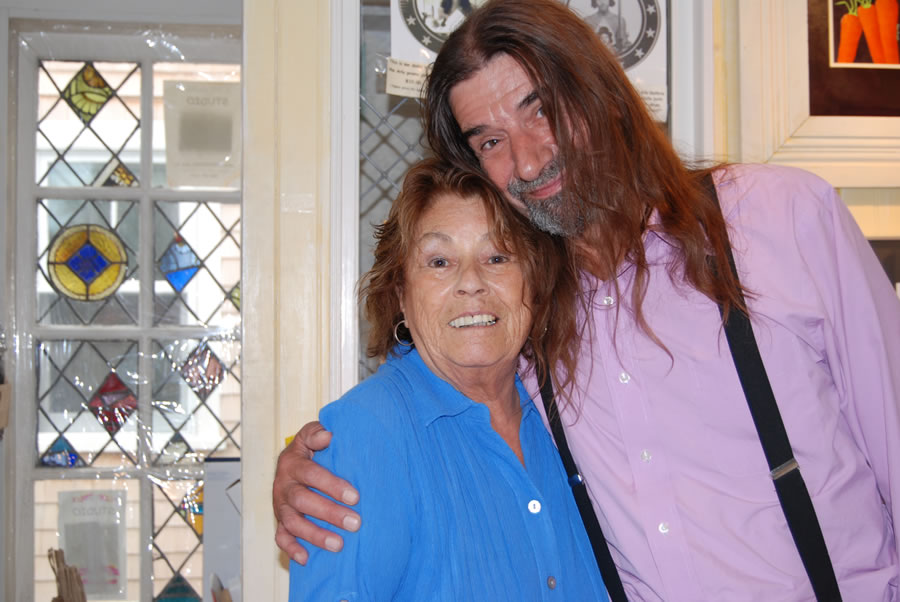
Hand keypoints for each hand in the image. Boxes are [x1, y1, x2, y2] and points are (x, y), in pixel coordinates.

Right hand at [273, 421, 360, 564]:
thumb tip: (328, 435)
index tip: (355, 497)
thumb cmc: (307, 450)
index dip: (332, 486)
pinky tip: (306, 559)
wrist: (288, 462)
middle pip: (303, 502)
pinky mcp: (279, 521)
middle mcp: (283, 486)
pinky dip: (291, 549)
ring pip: (293, 523)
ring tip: (339, 545)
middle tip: (355, 523)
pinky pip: (281, 538)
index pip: (312, 474)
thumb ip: (316, 433)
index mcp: (292, 464)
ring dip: (315, 535)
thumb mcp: (309, 435)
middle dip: (329, 514)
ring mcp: (280, 506)